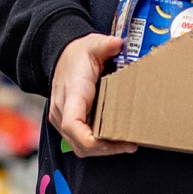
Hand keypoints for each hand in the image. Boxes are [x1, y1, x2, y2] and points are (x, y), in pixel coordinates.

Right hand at [49, 33, 135, 156]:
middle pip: (79, 143)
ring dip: (102, 149)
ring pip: (79, 147)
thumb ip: (105, 44)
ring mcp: (62, 119)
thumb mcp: (92, 44)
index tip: (114, 140)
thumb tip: (117, 43)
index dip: (91, 140)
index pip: (73, 125)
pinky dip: (97, 145)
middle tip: (130, 144)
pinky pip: (80, 142)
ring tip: (126, 144)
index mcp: (71, 94)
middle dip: (105, 149)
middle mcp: (62, 110)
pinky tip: (114, 139)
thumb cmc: (78, 54)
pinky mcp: (66, 123)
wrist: (62, 57)